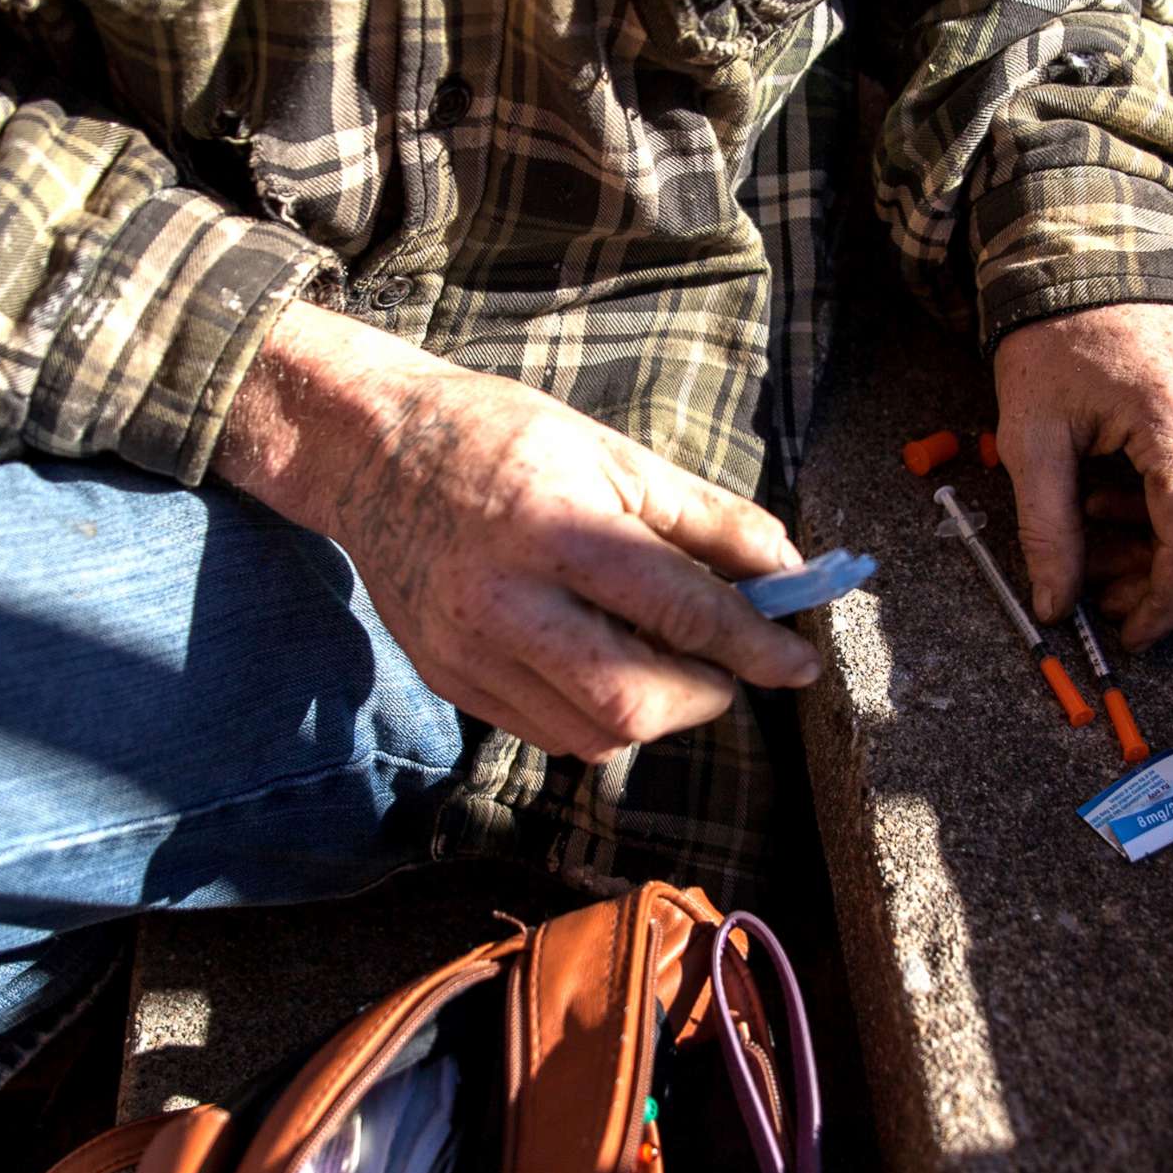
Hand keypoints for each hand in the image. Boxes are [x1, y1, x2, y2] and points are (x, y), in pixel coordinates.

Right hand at [213, 299, 819, 761]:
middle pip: (632, 701)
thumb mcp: (613, 454)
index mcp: (555, 529)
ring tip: (661, 657)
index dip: (754, 646)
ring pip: (593, 735)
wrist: (373, 450)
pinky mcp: (450, 680)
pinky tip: (604, 663)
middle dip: (703, 695)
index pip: (680, 612)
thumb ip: (706, 520)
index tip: (799, 664)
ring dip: (653, 711)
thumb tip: (788, 571)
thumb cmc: (504, 438)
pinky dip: (598, 716)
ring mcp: (468, 651)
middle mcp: (504, 602)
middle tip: (723, 661)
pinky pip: (549, 734)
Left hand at [992, 302, 1172, 649]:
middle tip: (1095, 593)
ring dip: (1157, 540)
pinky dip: (1165, 500)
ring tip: (1089, 536)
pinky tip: (1110, 492)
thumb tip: (1054, 605)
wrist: (1084, 249)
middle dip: (1158, 577)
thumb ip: (1046, 529)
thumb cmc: (1050, 336)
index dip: (1161, 602)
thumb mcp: (1030, 438)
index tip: (1126, 634)